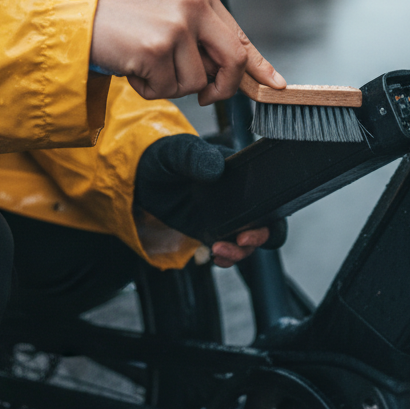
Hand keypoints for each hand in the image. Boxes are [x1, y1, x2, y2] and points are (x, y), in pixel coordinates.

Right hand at [91, 0, 284, 104]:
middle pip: (234, 60)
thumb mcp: (172, 19)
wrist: (80, 17)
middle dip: (223, 87)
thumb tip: (234, 75)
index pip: (241, 37)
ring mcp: (177, 26)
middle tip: (206, 96)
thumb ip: (203, 41)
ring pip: (197, 83)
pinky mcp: (156, 48)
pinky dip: (149, 89)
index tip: (276, 85)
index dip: (260, 66)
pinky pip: (168, 90)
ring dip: (171, 86)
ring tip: (146, 64)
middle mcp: (194, 5)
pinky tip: (133, 67)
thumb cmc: (125, 22)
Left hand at [134, 134, 281, 266]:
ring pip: (248, 239)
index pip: (267, 191)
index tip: (251, 224)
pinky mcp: (211, 230)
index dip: (268, 211)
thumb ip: (195, 156)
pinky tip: (213, 256)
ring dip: (240, 251)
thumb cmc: (163, 156)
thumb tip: (216, 168)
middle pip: (265, 221)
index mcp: (238, 171)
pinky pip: (228, 248)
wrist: (141, 177)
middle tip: (241, 241)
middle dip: (259, 237)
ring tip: (218, 251)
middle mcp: (238, 195)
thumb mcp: (177, 151)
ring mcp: (225, 214)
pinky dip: (226, 257)